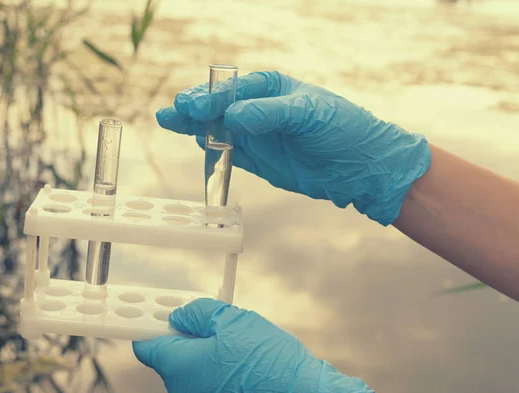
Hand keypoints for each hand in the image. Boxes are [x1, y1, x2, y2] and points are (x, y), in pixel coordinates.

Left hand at [132, 298, 373, 392]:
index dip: (151, 322)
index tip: (159, 309)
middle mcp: (182, 390)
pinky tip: (236, 356)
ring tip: (232, 338)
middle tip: (207, 318)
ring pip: (189, 367)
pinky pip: (204, 380)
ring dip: (201, 349)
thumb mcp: (232, 320)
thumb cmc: (268, 361)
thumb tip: (180, 314)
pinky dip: (213, 365)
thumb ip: (198, 313)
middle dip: (183, 333)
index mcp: (179, 366)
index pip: (145, 343)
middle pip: (168, 354)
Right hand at [156, 71, 430, 224]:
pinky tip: (194, 143)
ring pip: (217, 128)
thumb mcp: (310, 115)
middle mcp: (259, 109)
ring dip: (194, 126)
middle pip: (219, 106)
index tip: (194, 106)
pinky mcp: (257, 159)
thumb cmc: (342, 130)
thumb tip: (233, 117)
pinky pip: (227, 153)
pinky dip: (210, 150)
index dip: (213, 97)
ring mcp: (256, 135)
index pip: (235, 89)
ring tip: (167, 121)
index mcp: (272, 88)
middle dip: (196, 108)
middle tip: (174, 112)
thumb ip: (270, 114)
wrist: (361, 169)